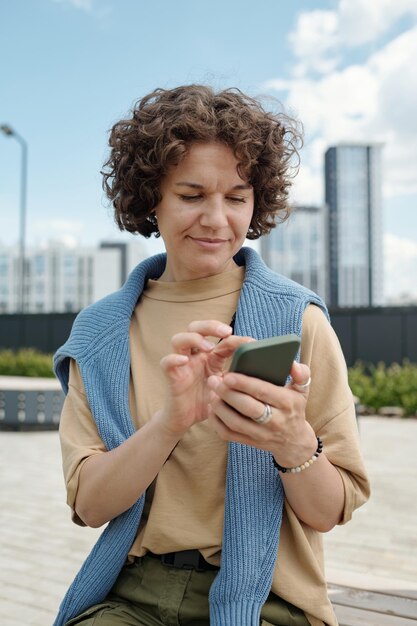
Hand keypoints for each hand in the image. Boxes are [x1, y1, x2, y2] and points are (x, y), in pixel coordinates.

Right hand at [156, 320, 253, 436]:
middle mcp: (194, 355)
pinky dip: (174, 358)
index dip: (235, 337)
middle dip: (210, 326)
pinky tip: (184, 361)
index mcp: (210, 356)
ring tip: (208, 347)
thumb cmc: (207, 402)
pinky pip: (167, 362)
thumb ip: (238, 378)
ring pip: (179, 340)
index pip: (220, 338)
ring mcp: (181, 364)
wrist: (186, 421)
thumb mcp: (227, 388)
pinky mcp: (172, 376)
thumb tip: (261, 371)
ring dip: (193, 339)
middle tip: (226, 332)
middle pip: (196, 328)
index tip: (251, 342)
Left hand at [207, 361, 316, 466]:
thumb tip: (292, 363)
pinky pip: (228, 435)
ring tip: (211, 392)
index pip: (263, 392)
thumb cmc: (294, 409)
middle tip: (213, 380)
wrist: (293, 441)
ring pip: (235, 423)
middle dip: (228, 394)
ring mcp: (261, 434)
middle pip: (247, 408)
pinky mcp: (249, 442)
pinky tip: (212, 408)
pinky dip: (216, 422)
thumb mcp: (302, 391)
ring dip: (220, 407)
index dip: (244, 383)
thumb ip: (300, 374)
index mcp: (286, 403)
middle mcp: (275, 421)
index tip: (228, 375)